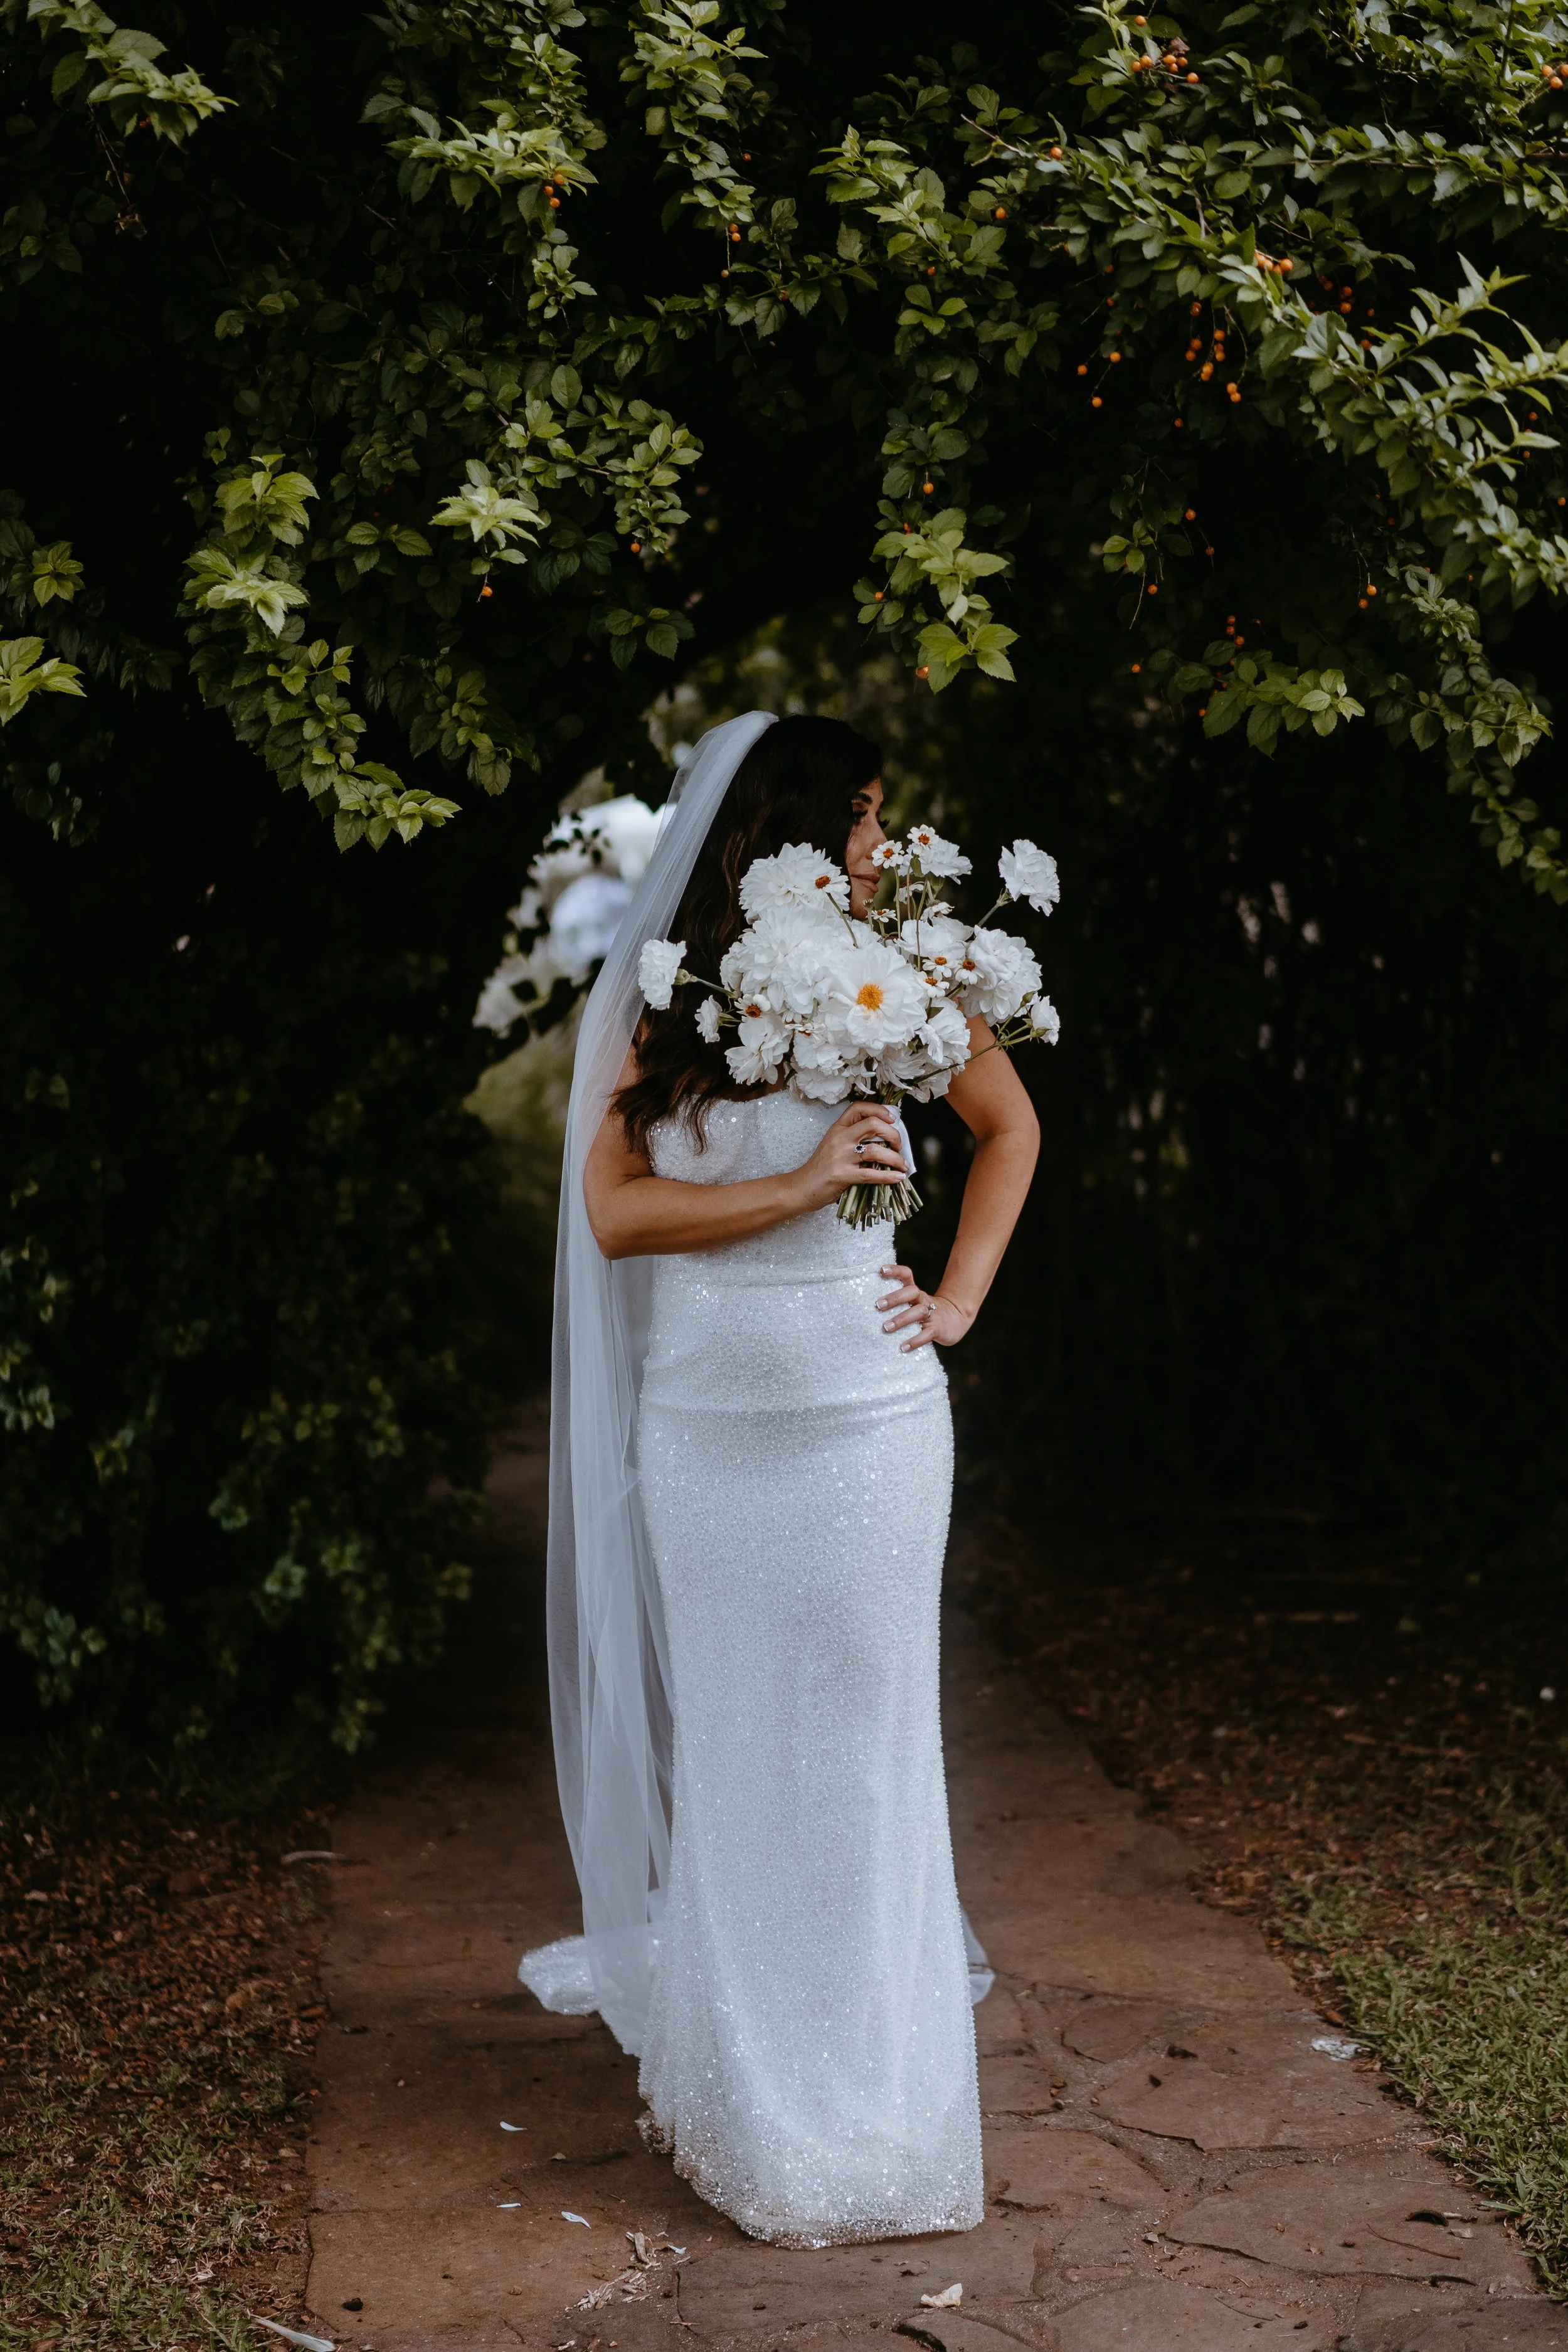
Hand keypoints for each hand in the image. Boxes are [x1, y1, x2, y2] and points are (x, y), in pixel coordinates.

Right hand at [791, 1102, 906, 1212]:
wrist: (803, 1187)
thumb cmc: (820, 1167)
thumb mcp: (833, 1144)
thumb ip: (852, 1137)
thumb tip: (883, 1137)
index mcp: (837, 1128)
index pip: (858, 1108)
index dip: (879, 1109)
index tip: (892, 1119)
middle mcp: (840, 1139)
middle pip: (873, 1125)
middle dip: (893, 1134)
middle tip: (898, 1145)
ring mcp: (841, 1157)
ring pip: (876, 1151)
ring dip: (895, 1158)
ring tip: (902, 1165)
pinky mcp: (843, 1175)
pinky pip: (871, 1174)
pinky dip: (888, 1176)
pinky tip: (897, 1178)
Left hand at [876, 1264, 975, 1351]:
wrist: (956, 1320)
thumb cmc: (925, 1312)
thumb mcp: (914, 1303)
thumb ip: (897, 1303)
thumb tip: (867, 1308)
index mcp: (916, 1292)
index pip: (907, 1275)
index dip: (895, 1271)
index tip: (881, 1270)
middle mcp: (923, 1300)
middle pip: (912, 1292)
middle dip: (895, 1298)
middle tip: (878, 1305)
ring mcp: (932, 1314)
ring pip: (918, 1312)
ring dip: (901, 1319)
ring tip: (886, 1328)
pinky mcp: (937, 1329)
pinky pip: (926, 1335)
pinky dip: (914, 1341)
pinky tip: (902, 1347)